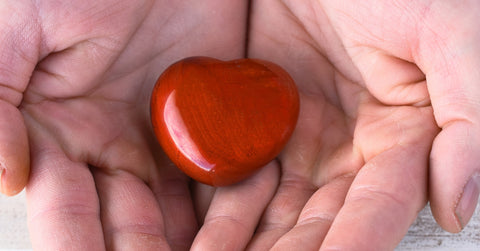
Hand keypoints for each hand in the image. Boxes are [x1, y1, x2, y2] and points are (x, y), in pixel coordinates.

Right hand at [0, 0, 246, 248]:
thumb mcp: (14, 30)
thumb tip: (6, 182)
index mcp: (57, 141)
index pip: (68, 214)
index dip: (79, 243)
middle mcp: (110, 154)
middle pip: (129, 229)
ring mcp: (164, 143)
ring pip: (182, 215)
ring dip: (201, 243)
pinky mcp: (209, 124)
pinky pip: (223, 175)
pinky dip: (236, 203)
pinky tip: (250, 227)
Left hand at [192, 1, 479, 249]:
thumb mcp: (450, 37)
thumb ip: (467, 121)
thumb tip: (458, 206)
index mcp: (399, 139)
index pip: (376, 210)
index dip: (352, 245)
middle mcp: (348, 150)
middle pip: (318, 220)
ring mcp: (300, 137)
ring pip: (272, 206)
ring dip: (247, 242)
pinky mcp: (259, 118)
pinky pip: (238, 168)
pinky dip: (221, 202)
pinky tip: (205, 233)